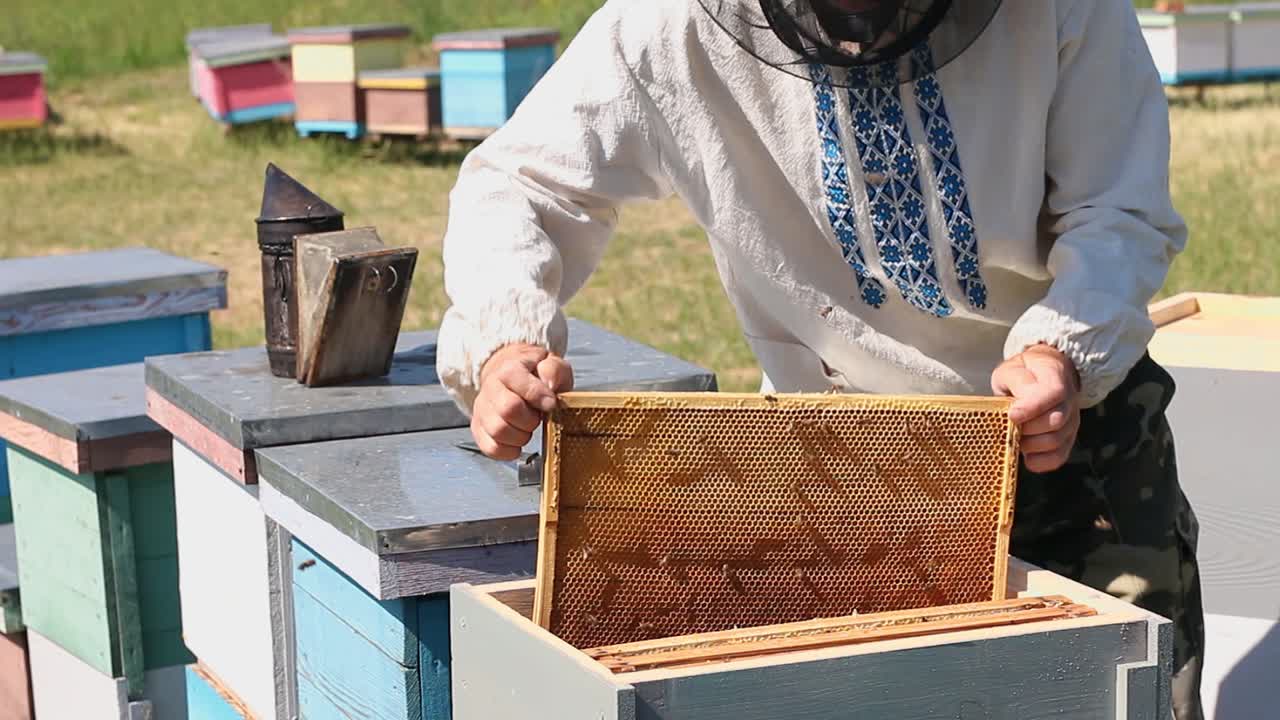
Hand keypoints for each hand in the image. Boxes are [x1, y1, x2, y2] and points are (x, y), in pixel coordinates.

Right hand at [471, 343, 573, 460]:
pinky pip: (491, 448)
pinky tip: (518, 442)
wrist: (508, 375)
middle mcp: (490, 388)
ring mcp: (482, 409)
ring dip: (521, 436)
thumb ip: (553, 369)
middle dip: (531, 419)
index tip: (551, 404)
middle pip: (509, 410)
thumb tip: (549, 384)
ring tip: (528, 427)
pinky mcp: (478, 428)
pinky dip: (509, 450)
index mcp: (509, 369)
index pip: (522, 386)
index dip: (541, 398)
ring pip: (498, 432)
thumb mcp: (550, 362)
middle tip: (538, 416)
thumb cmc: (533, 373)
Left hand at [991, 344, 1081, 473]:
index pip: (1053, 393)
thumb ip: (1013, 383)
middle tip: (1009, 425)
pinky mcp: (1068, 439)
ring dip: (1030, 445)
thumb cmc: (1023, 374)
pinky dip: (1040, 461)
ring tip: (1015, 436)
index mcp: (1056, 375)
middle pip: (1056, 421)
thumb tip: (1015, 410)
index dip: (1032, 407)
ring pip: (1056, 441)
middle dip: (1027, 428)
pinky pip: (1059, 457)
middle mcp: (1069, 399)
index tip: (1012, 415)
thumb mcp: (1012, 369)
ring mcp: (1071, 420)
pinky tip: (1026, 456)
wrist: (1043, 374)